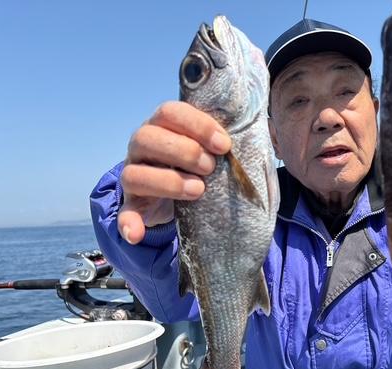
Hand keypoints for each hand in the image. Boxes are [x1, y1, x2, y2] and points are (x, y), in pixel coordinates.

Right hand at [118, 101, 230, 243]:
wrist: (183, 198)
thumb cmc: (204, 167)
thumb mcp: (215, 150)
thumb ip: (229, 140)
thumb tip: (267, 131)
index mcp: (163, 126)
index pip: (171, 111)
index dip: (198, 125)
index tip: (224, 145)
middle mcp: (142, 146)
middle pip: (147, 137)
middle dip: (184, 151)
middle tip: (210, 168)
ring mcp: (134, 175)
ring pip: (134, 173)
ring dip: (168, 182)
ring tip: (198, 191)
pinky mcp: (133, 205)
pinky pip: (124, 214)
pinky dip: (128, 223)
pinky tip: (137, 233)